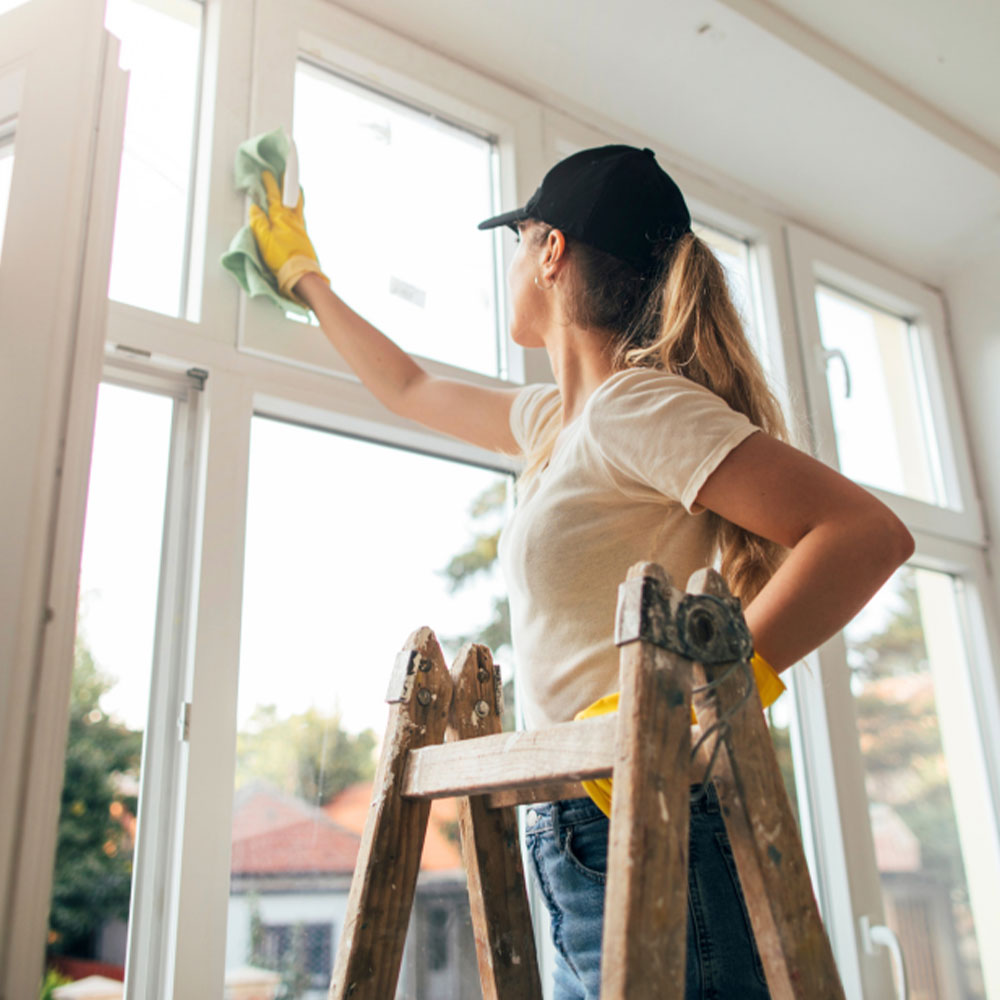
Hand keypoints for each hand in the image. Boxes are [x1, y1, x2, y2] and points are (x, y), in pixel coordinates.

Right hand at [248, 170, 328, 300]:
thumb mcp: (264, 240)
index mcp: (281, 218)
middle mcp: (293, 220)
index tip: (267, 173)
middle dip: (287, 183)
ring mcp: (300, 228)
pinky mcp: (304, 237)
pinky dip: (298, 208)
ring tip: (295, 187)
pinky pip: (300, 216)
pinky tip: (297, 211)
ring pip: (298, 206)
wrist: (301, 274)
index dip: (270, 183)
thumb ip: (258, 222)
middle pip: (291, 196)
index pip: (274, 196)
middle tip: (286, 173)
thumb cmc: (282, 259)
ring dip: (296, 194)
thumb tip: (255, 208)